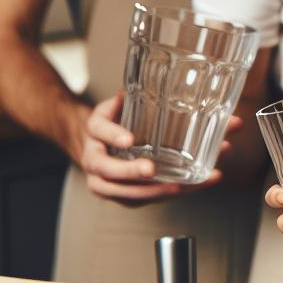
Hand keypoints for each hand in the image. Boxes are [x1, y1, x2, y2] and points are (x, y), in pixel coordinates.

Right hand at [72, 91, 240, 203]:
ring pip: (126, 192)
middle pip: (108, 170)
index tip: (128, 140)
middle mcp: (94, 160)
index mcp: (95, 131)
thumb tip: (147, 84)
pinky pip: (142, 199)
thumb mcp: (118, 105)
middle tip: (151, 170)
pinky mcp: (123, 196)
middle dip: (131, 172)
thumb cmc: (113, 122)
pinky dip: (167, 193)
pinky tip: (189, 187)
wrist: (96, 145)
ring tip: (184, 185)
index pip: (99, 130)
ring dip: (156, 190)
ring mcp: (105, 183)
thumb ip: (132, 96)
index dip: (113, 135)